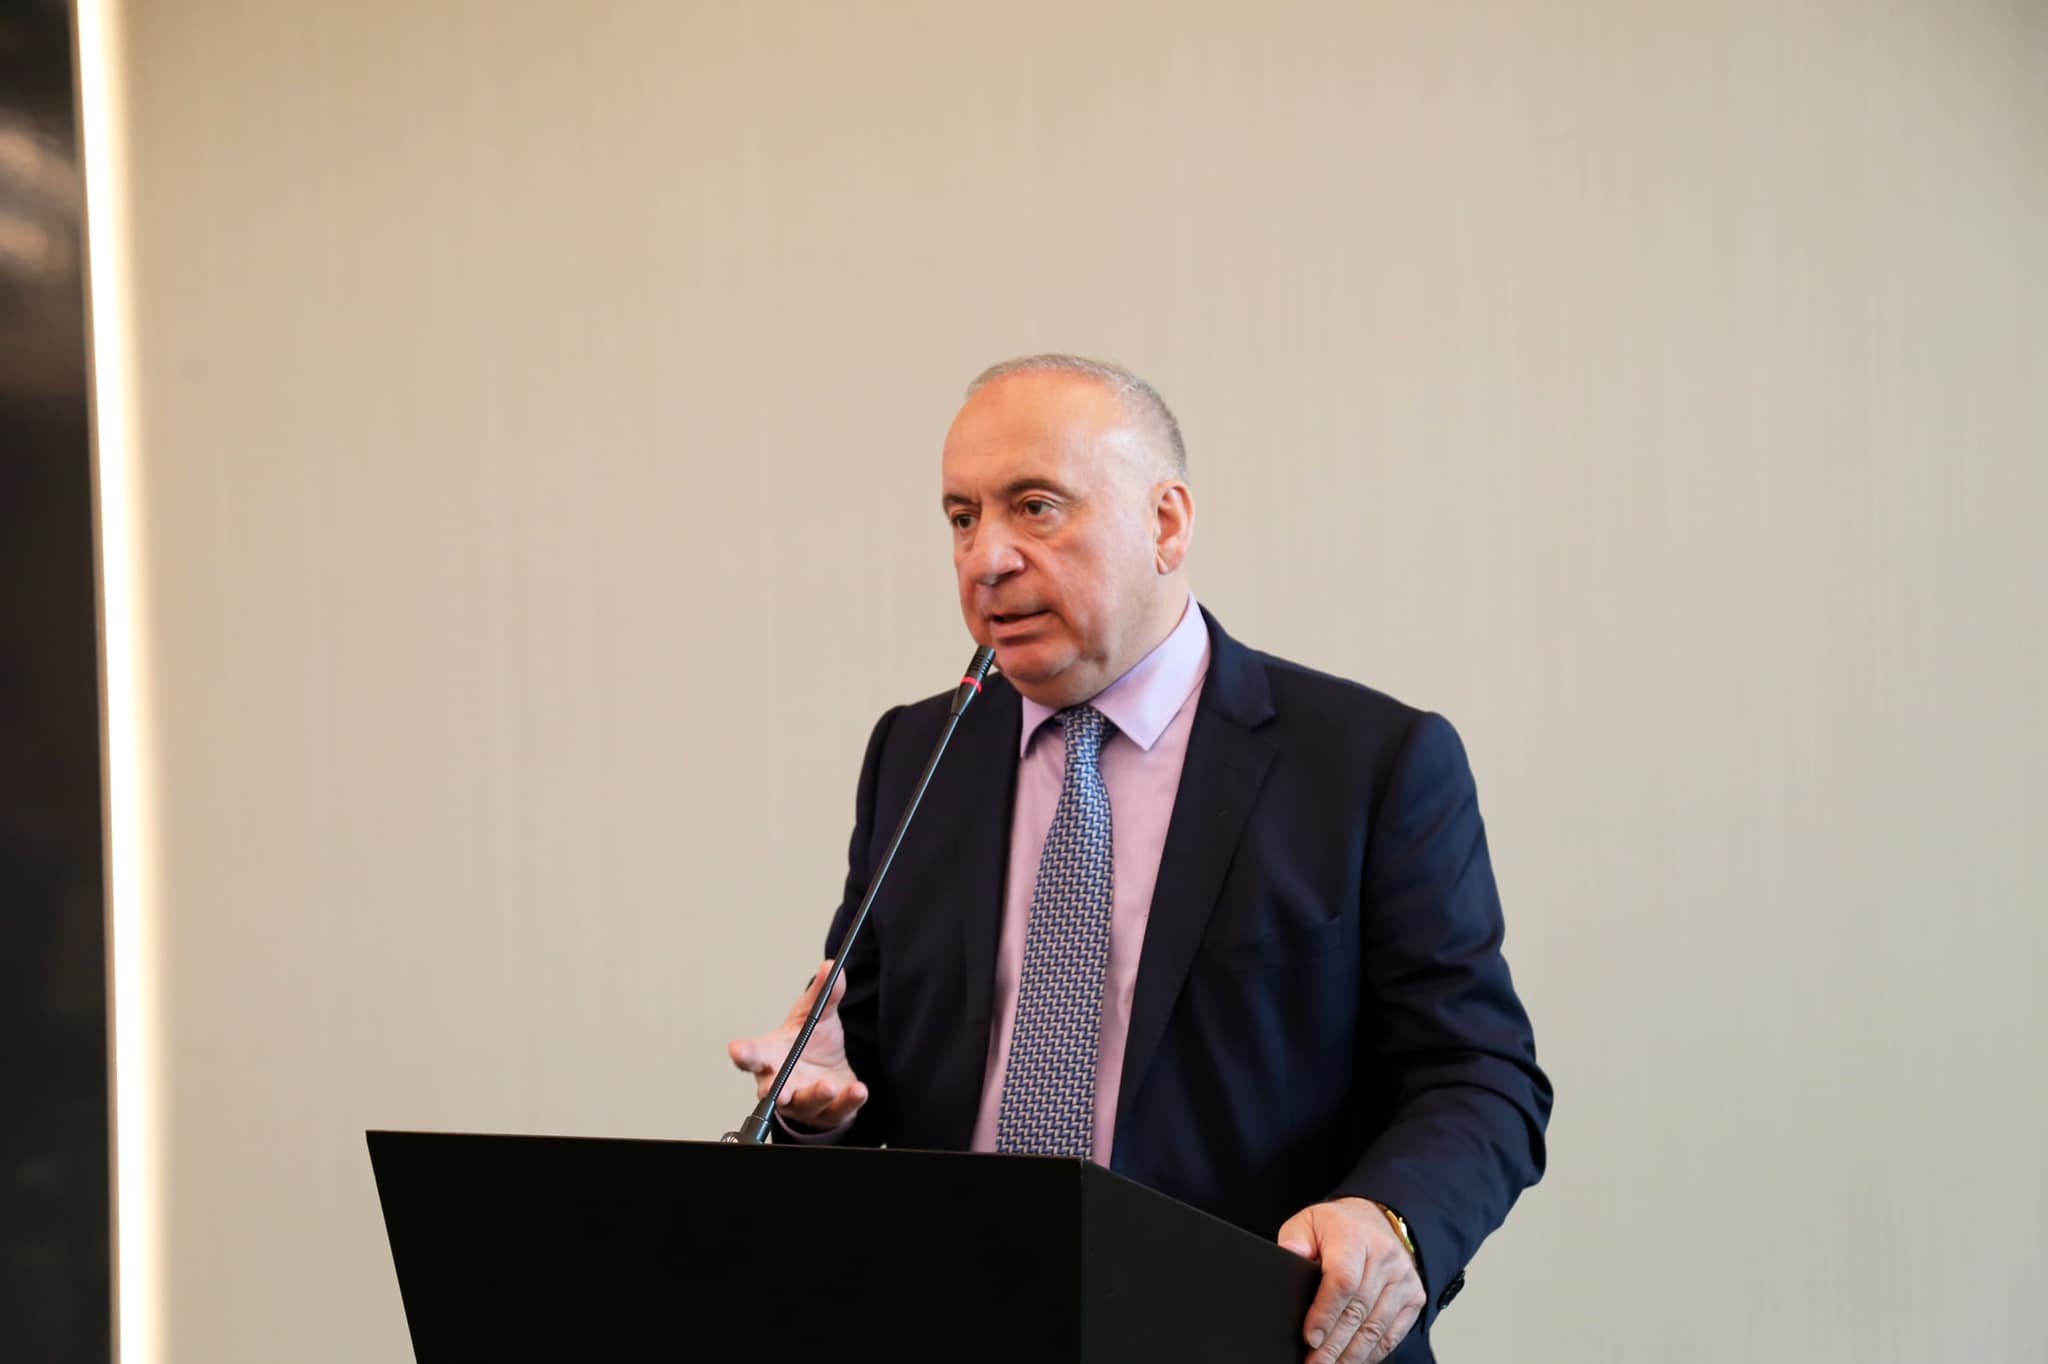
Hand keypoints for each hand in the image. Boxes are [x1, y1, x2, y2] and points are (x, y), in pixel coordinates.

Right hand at [726, 959, 868, 1130]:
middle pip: (772, 1090)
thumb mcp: (817, 1016)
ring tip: (828, 1086)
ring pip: (805, 1104)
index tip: (737, 1050)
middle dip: (775, 1090)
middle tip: (780, 1091)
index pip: (753, 1055)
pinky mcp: (828, 1113)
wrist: (831, 1071)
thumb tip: (832, 967)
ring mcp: (804, 1102)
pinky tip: (858, 1090)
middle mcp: (783, 1082)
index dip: (744, 1053)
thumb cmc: (810, 1043)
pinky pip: (837, 1111)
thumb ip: (824, 994)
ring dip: (816, 1096)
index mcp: (771, 1056)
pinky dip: (848, 1101)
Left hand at [1278, 1198, 1425, 1363]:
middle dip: (1334, 1344)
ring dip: (1352, 1353)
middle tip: (1314, 1363)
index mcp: (1354, 1235)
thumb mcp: (1309, 1223)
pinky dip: (1373, 1352)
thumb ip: (1295, 1240)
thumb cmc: (1337, 1227)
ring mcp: (1403, 1277)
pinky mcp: (1414, 1295)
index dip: (1325, 1313)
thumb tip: (1288, 1256)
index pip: (1342, 1280)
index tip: (1310, 1338)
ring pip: (1376, 1326)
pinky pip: (1393, 1332)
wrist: (1376, 1221)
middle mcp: (1384, 1256)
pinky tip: (1354, 1360)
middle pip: (1358, 1310)